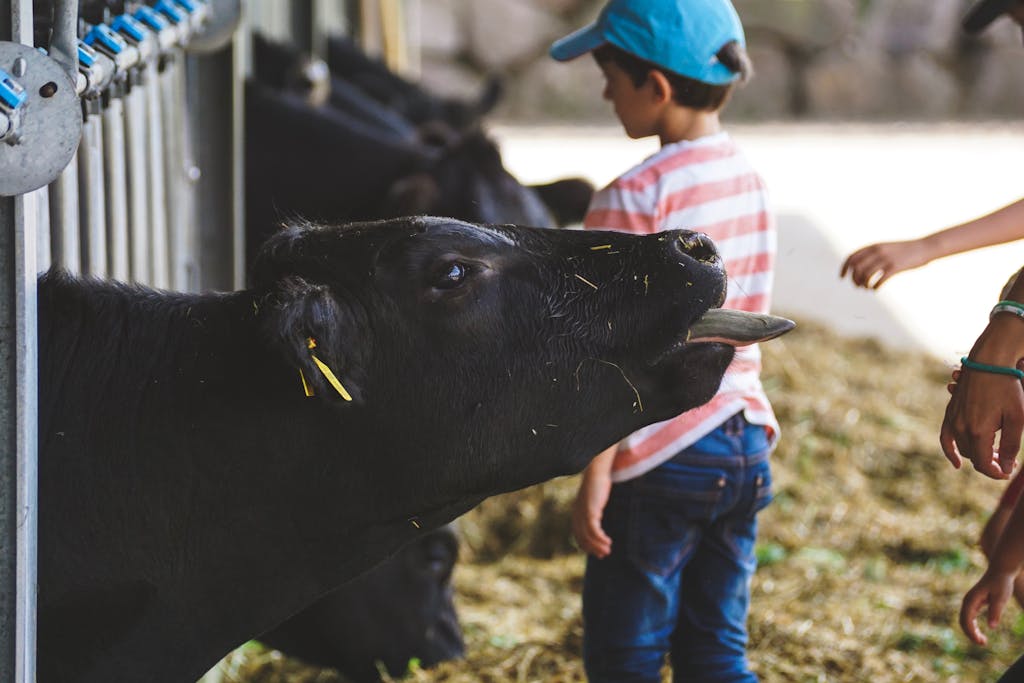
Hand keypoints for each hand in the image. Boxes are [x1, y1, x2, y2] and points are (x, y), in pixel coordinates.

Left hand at [572, 468, 612, 557]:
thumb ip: (593, 509)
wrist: (596, 473)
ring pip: (588, 536)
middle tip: (603, 555)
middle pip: (582, 538)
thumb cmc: (596, 486)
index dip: (587, 546)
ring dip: (598, 545)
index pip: (579, 536)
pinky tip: (608, 541)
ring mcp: (582, 514)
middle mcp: (577, 516)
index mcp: (576, 514)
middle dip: (593, 548)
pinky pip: (593, 530)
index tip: (597, 552)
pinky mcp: (590, 511)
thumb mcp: (593, 500)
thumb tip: (598, 517)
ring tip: (607, 550)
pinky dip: (600, 538)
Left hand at [840, 240, 931, 288]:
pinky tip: (876, 289)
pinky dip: (874, 287)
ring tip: (867, 288)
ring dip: (863, 284)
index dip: (843, 268)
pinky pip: (879, 280)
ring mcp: (886, 259)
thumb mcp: (886, 247)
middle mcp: (877, 251)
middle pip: (856, 268)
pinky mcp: (895, 267)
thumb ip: (873, 253)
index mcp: (873, 246)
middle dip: (854, 279)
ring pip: (866, 275)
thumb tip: (860, 265)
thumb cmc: (905, 249)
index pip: (851, 257)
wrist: (924, 247)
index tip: (842, 278)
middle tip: (858, 286)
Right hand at [940, 319, 1023, 478]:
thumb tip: (1006, 469)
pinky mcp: (950, 412)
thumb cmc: (1007, 388)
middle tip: (1008, 459)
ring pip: (963, 449)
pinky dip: (950, 451)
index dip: (997, 473)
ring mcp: (953, 420)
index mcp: (978, 432)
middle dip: (991, 463)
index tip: (1009, 472)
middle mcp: (961, 428)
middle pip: (975, 458)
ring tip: (996, 452)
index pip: (985, 465)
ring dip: (978, 455)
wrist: (989, 362)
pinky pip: (946, 438)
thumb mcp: (1017, 419)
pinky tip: (957, 463)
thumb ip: (1011, 446)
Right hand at [961, 568, 1016, 645]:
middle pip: (963, 621)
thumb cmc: (1001, 583)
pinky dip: (973, 626)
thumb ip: (995, 611)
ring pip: (965, 620)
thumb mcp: (1001, 597)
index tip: (981, 642)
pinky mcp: (974, 602)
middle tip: (983, 644)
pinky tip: (980, 632)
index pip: (966, 620)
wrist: (1001, 570)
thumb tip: (991, 627)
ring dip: (971, 631)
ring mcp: (970, 601)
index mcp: (971, 600)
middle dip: (970, 634)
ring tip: (983, 641)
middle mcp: (967, 601)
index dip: (972, 633)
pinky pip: (969, 617)